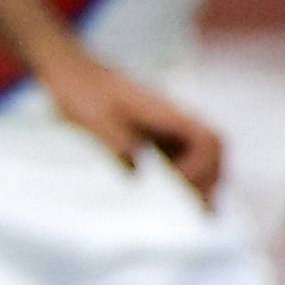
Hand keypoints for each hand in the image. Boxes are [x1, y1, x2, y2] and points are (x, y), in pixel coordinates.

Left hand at [42, 48, 224, 202]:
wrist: (71, 72)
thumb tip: (137, 175)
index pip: (207, 139)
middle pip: (212, 150)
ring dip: (202, 180)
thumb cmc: (82, 92)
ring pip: (200, 154)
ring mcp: (166, 125)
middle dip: (210, 178)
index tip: (181, 182)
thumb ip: (117, 144)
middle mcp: (173, 118)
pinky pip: (180, 155)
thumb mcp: (94, 119)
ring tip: (198, 212)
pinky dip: (185, 176)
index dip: (203, 164)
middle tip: (200, 210)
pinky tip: (178, 200)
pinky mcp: (154, 132)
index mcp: (165, 112)